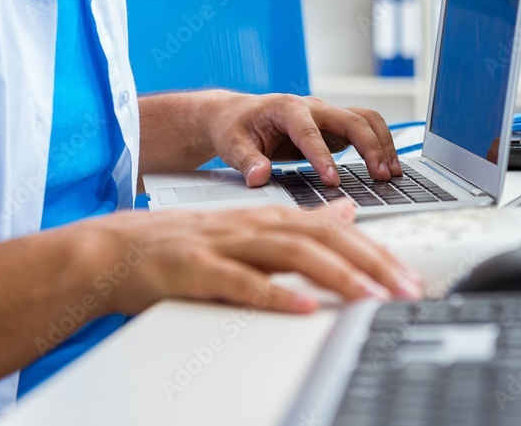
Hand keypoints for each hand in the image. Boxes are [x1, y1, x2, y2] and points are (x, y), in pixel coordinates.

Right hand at [95, 200, 422, 314]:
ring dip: (334, 275)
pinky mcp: (194, 268)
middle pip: (320, 237)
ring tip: (369, 297)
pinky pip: (238, 280)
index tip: (408, 278)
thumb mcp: (247, 229)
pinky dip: (272, 293)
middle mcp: (251, 225)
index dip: (375, 252)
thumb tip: (347, 215)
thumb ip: (299, 223)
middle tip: (405, 289)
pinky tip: (303, 306)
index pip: (333, 230)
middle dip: (368, 262)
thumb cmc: (182, 245)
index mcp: (267, 218)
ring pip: (287, 253)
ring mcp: (222, 244)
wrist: (112, 250)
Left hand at [206, 92, 403, 185]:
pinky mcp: (334, 126)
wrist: (237, 115)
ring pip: (365, 119)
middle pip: (350, 119)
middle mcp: (312, 107)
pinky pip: (365, 129)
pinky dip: (380, 144)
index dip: (322, 156)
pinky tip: (388, 167)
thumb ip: (247, 161)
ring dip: (382, 143)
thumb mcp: (232, 145)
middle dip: (368, 146)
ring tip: (392, 173)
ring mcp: (326, 115)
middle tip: (380, 176)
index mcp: (286, 108)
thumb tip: (259, 176)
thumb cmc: (235, 128)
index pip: (308, 131)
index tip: (332, 180)